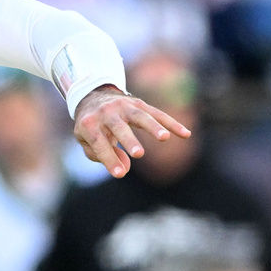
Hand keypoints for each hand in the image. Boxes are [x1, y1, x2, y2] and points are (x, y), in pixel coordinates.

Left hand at [73, 84, 190, 177]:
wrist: (92, 96)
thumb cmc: (90, 126)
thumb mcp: (85, 140)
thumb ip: (100, 155)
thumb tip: (124, 167)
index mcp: (89, 123)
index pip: (99, 142)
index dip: (109, 158)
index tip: (120, 174)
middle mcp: (106, 112)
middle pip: (119, 127)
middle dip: (129, 140)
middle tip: (138, 154)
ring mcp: (123, 106)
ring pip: (140, 116)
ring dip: (153, 126)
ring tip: (165, 138)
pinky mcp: (138, 104)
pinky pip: (157, 113)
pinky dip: (171, 123)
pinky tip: (185, 134)